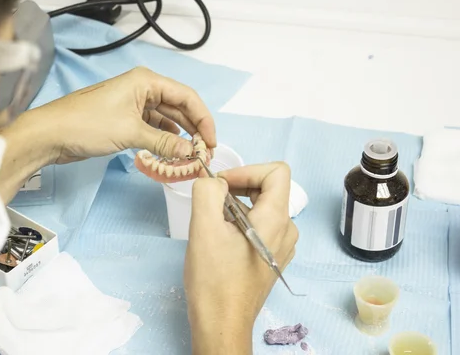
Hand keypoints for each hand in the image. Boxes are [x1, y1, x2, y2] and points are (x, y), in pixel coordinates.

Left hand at [33, 66, 215, 163]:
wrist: (51, 134)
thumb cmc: (87, 124)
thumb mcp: (130, 132)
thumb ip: (164, 142)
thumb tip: (191, 153)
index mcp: (146, 81)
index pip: (186, 97)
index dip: (203, 119)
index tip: (211, 142)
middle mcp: (143, 89)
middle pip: (178, 108)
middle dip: (193, 130)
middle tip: (204, 154)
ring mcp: (133, 105)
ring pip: (166, 120)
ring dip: (179, 137)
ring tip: (190, 157)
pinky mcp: (125, 120)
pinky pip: (152, 129)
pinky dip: (163, 140)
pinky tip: (171, 153)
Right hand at [184, 162, 297, 354]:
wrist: (222, 323)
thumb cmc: (214, 279)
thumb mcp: (204, 228)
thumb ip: (207, 192)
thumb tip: (214, 181)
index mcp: (277, 219)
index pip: (276, 171)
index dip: (247, 169)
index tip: (221, 184)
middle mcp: (287, 230)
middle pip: (269, 188)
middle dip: (238, 186)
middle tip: (211, 201)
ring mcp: (282, 246)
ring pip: (263, 208)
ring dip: (237, 205)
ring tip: (214, 222)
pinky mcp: (272, 258)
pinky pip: (261, 226)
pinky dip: (242, 222)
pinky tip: (222, 239)